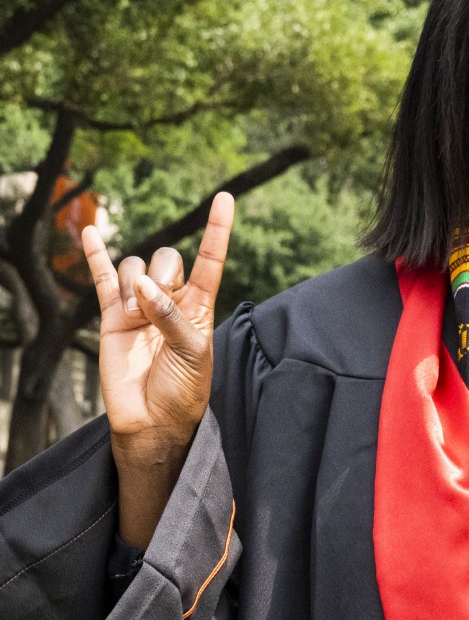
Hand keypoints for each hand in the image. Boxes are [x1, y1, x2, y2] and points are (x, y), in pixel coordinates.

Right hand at [82, 194, 234, 545]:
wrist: (153, 422)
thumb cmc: (183, 389)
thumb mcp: (193, 352)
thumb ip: (171, 316)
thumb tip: (141, 286)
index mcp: (200, 306)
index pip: (210, 259)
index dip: (217, 229)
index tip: (225, 198)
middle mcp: (170, 299)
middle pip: (166, 258)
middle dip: (164, 274)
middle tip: (161, 310)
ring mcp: (140, 305)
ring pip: (136, 265)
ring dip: (136, 283)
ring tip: (139, 318)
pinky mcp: (112, 316)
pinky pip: (102, 278)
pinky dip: (96, 254)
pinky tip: (92, 232)